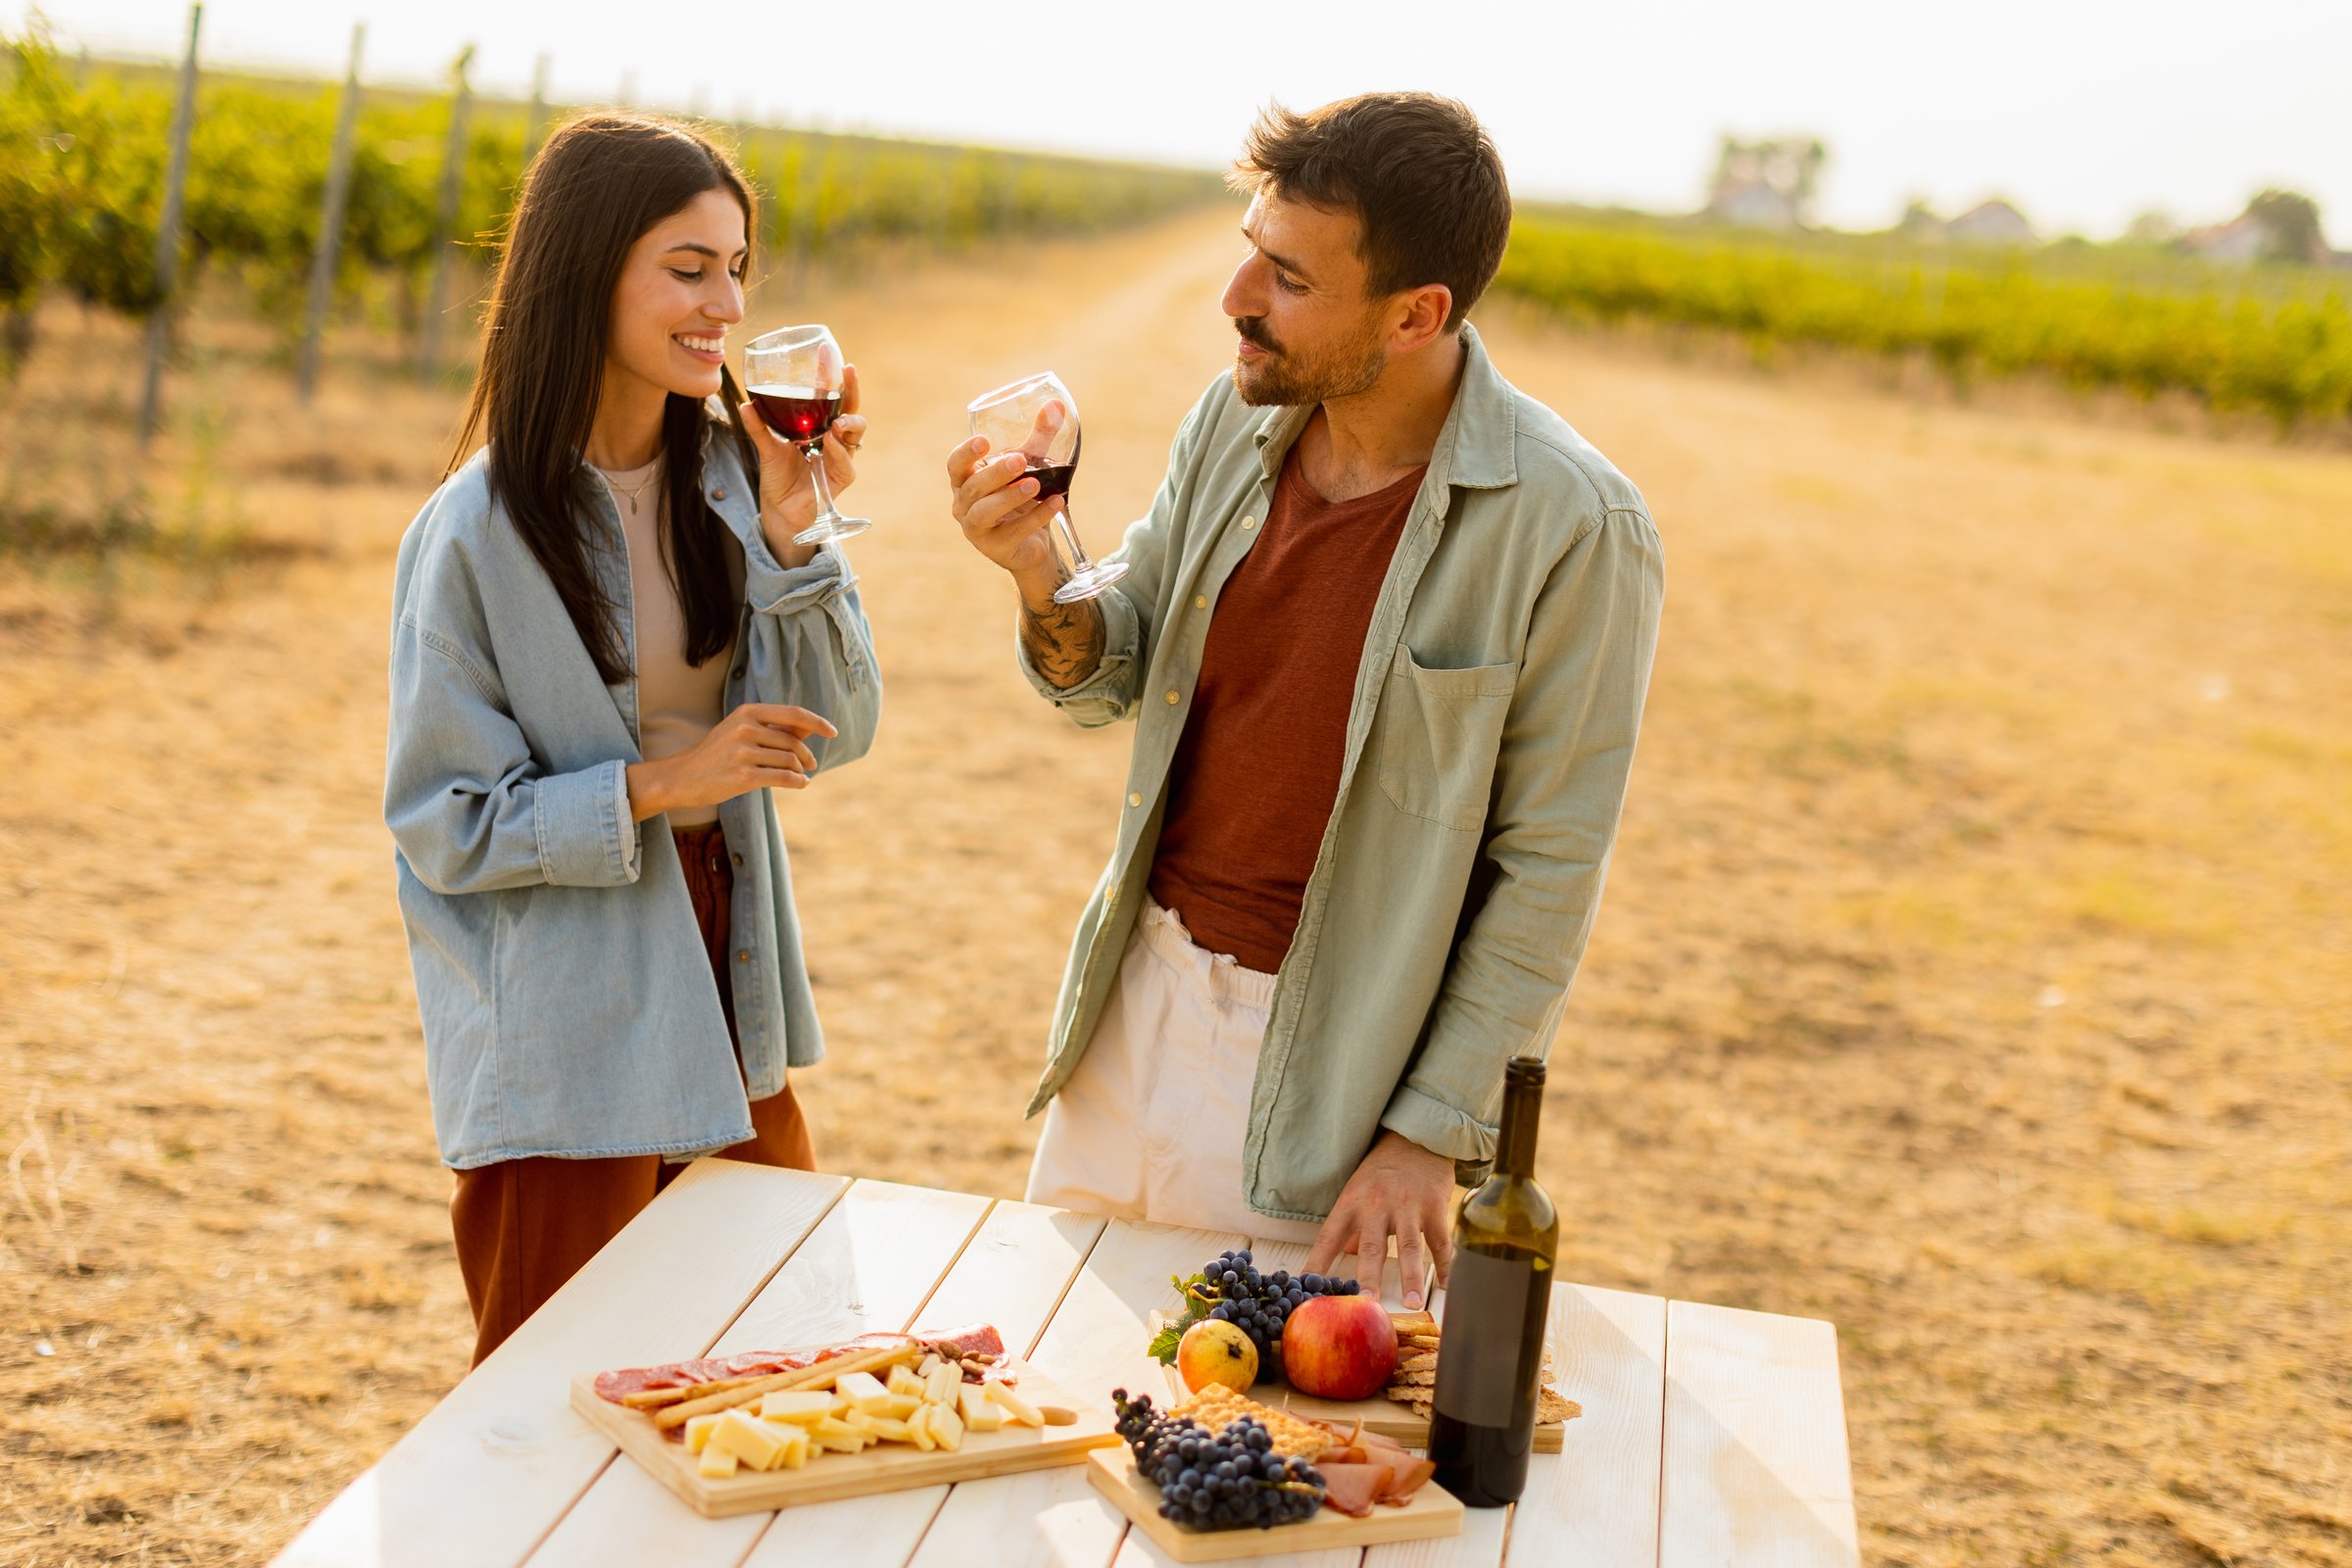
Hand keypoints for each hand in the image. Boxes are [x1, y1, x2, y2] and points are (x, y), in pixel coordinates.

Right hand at [625, 703, 838, 822]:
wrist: (682, 777)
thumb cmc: (717, 754)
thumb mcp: (741, 730)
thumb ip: (774, 727)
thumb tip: (811, 725)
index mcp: (747, 712)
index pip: (794, 713)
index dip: (818, 722)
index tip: (832, 732)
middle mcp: (745, 728)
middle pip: (794, 741)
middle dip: (807, 755)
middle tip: (810, 765)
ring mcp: (743, 752)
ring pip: (790, 760)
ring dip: (802, 771)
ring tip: (801, 776)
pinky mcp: (743, 777)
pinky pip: (783, 778)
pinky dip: (798, 782)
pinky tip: (800, 784)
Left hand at [740, 364, 865, 560]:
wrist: (779, 509)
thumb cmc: (778, 477)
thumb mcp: (767, 447)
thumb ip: (759, 427)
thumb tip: (745, 404)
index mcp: (821, 427)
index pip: (836, 400)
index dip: (841, 381)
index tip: (841, 360)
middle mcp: (835, 439)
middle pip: (853, 411)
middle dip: (853, 392)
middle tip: (848, 375)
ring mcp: (840, 458)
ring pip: (856, 434)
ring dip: (849, 422)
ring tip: (837, 420)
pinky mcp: (840, 479)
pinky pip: (847, 464)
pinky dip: (839, 452)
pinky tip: (830, 442)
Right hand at [946, 400, 1066, 596]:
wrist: (1033, 544)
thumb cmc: (1022, 497)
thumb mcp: (1030, 464)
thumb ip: (1040, 436)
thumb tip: (1057, 405)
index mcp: (965, 481)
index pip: (955, 465)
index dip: (966, 453)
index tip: (984, 441)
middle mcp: (964, 504)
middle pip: (974, 487)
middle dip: (995, 473)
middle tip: (1018, 460)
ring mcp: (976, 529)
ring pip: (986, 511)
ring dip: (1010, 497)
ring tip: (1035, 484)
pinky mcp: (995, 548)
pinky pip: (1013, 531)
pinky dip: (1036, 517)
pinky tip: (1056, 503)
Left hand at [1303, 1131, 1456, 1310]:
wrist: (1416, 1137)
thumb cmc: (1383, 1170)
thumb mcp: (1358, 1191)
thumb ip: (1353, 1227)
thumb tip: (1349, 1257)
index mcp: (1352, 1202)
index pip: (1330, 1236)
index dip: (1318, 1263)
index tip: (1309, 1288)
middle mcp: (1377, 1204)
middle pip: (1371, 1245)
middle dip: (1368, 1277)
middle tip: (1367, 1303)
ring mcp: (1408, 1205)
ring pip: (1409, 1246)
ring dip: (1411, 1276)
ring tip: (1414, 1302)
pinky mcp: (1434, 1206)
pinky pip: (1440, 1240)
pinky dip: (1445, 1265)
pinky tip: (1446, 1285)